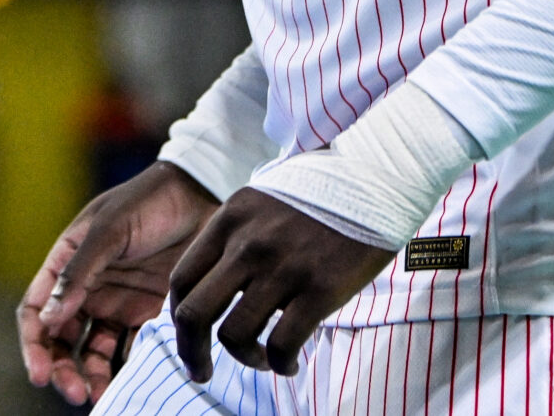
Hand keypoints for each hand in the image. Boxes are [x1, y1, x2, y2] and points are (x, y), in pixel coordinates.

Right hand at [19, 162, 218, 405]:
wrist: (202, 195)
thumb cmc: (148, 203)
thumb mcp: (108, 230)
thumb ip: (79, 272)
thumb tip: (48, 319)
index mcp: (66, 263)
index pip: (36, 310)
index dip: (33, 345)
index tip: (40, 374)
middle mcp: (87, 288)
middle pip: (62, 340)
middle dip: (63, 369)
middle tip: (75, 393)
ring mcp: (117, 303)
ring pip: (93, 352)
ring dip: (91, 376)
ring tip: (99, 397)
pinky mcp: (148, 314)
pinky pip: (130, 350)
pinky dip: (125, 371)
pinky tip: (129, 384)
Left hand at [167, 188, 393, 379]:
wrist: (375, 181)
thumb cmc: (319, 195)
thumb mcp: (262, 202)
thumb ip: (235, 237)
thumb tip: (214, 286)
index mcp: (230, 220)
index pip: (182, 279)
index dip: (179, 318)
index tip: (190, 338)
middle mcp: (248, 244)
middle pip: (194, 314)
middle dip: (191, 352)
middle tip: (201, 371)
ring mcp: (282, 267)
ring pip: (235, 335)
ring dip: (244, 358)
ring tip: (261, 358)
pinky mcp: (319, 289)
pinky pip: (282, 344)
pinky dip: (280, 363)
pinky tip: (288, 362)